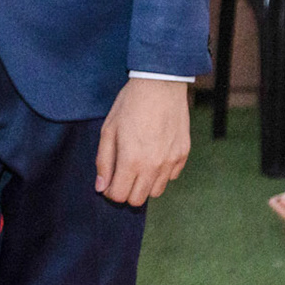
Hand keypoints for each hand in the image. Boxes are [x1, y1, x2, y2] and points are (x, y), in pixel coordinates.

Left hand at [96, 77, 189, 206]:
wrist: (161, 84)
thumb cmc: (130, 104)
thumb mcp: (108, 129)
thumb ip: (103, 161)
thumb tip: (101, 187)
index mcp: (131, 160)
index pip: (119, 196)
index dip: (110, 190)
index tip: (109, 179)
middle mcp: (153, 166)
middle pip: (137, 199)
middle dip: (126, 191)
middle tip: (122, 173)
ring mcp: (170, 162)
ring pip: (156, 192)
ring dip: (144, 184)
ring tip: (138, 164)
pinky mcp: (183, 155)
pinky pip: (171, 177)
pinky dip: (161, 173)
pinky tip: (154, 155)